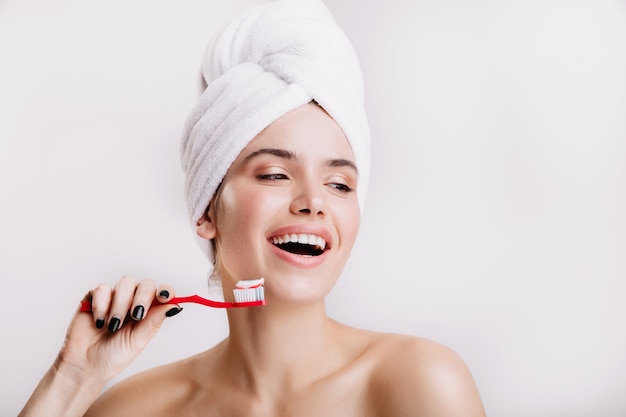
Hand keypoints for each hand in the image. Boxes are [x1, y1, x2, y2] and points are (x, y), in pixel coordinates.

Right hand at [58, 276, 181, 383]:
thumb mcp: (138, 341)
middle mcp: (133, 301)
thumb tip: (174, 306)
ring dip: (120, 304)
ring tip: (113, 325)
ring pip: (125, 282)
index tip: (165, 296)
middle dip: (142, 298)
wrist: (85, 365)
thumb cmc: (114, 356)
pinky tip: (99, 322)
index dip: (166, 291)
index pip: (162, 293)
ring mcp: (114, 297)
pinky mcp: (95, 297)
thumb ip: (153, 321)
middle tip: (136, 315)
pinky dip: (101, 305)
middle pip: (146, 284)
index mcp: (149, 311)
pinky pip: (102, 289)